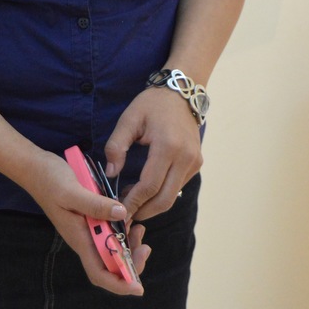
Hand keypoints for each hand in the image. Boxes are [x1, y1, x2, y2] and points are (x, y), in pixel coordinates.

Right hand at [23, 151, 150, 295]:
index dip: (119, 285)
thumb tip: (122, 215)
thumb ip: (95, 205)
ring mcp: (86, 230)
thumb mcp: (72, 191)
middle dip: (130, 263)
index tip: (138, 287)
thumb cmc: (50, 180)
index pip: (99, 273)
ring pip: (111, 250)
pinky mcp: (88, 218)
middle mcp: (84, 239)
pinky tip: (128, 218)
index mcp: (79, 239)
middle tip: (145, 246)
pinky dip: (122, 231)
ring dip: (129, 247)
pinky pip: (108, 233)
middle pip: (109, 266)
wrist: (36, 168)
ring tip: (139, 229)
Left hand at [104, 88, 202, 221]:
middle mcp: (185, 157)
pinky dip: (162, 193)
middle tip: (126, 215)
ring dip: (153, 204)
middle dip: (144, 211)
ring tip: (132, 201)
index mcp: (168, 146)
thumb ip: (117, 146)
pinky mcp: (197, 163)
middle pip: (165, 199)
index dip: (134, 202)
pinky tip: (146, 189)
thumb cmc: (152, 104)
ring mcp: (194, 162)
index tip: (119, 210)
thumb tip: (111, 174)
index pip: (150, 185)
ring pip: (173, 196)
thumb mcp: (129, 119)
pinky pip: (178, 186)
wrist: (181, 93)